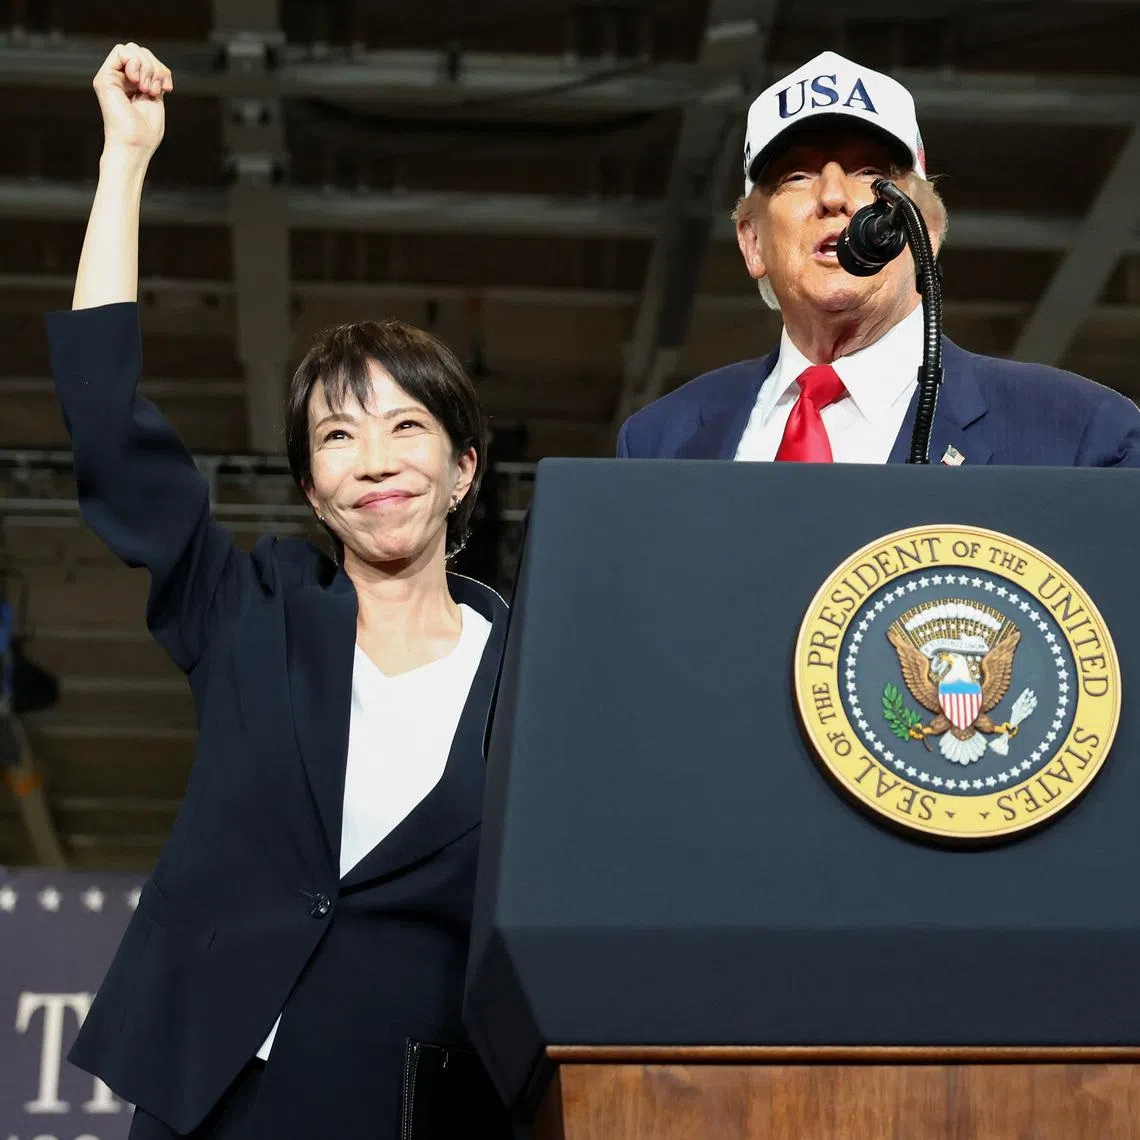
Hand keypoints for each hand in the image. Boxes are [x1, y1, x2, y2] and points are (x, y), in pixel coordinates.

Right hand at [93, 43, 172, 158]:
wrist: (134, 146)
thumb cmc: (146, 133)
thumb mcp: (156, 99)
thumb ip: (154, 79)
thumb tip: (157, 66)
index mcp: (134, 85)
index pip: (147, 60)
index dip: (161, 69)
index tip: (167, 88)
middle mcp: (121, 79)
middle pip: (140, 51)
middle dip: (155, 66)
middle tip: (154, 89)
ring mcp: (112, 78)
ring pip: (132, 49)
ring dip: (147, 67)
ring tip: (146, 89)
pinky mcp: (104, 78)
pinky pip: (120, 51)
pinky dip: (135, 63)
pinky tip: (137, 82)